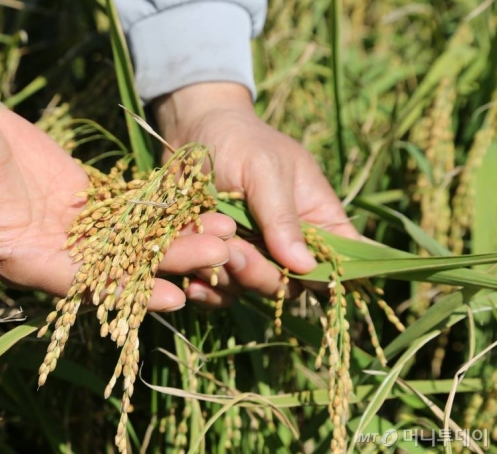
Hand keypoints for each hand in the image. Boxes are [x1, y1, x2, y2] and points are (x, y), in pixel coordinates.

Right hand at [0, 53, 235, 310]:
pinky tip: (196, 202)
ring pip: (134, 237)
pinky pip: (129, 206)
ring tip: (223, 232)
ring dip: (177, 236)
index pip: (86, 286)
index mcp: (27, 260)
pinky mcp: (85, 197)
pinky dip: (162, 207)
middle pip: (124, 264)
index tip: (175, 299)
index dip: (130, 294)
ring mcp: (75, 225)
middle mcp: (58, 250)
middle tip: (219, 256)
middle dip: (171, 262)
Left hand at [154, 82, 359, 305]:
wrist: (192, 130)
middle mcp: (288, 243)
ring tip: (207, 250)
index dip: (326, 278)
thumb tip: (305, 265)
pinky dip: (208, 289)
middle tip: (235, 251)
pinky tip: (192, 283)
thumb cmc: (239, 140)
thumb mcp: (265, 169)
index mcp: (317, 218)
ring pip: (250, 289)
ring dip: (230, 277)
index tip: (301, 277)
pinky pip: (220, 290)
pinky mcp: (220, 259)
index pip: (338, 261)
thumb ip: (282, 216)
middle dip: (261, 274)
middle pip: (287, 283)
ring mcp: (254, 254)